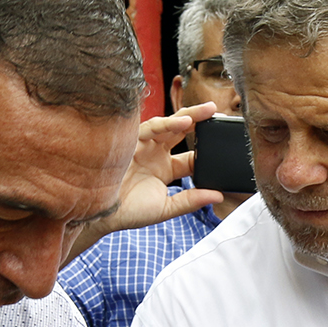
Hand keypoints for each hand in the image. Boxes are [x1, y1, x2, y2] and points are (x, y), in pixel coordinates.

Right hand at [69, 104, 229, 259]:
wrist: (101, 214)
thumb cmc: (128, 212)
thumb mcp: (166, 208)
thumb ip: (190, 200)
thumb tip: (217, 195)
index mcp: (165, 169)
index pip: (192, 156)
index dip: (208, 152)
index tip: (226, 148)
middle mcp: (155, 154)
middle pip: (183, 133)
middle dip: (201, 122)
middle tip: (219, 113)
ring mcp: (143, 146)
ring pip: (169, 126)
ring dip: (187, 117)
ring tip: (206, 112)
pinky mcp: (130, 141)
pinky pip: (150, 128)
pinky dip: (166, 124)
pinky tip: (183, 122)